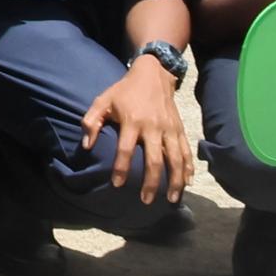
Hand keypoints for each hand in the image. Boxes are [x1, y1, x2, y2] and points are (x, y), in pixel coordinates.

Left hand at [81, 57, 195, 203]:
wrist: (153, 75)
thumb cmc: (123, 91)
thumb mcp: (102, 101)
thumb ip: (91, 122)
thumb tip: (86, 145)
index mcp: (132, 121)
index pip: (125, 149)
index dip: (121, 168)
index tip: (116, 184)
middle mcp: (153, 127)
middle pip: (154, 160)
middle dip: (151, 182)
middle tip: (145, 200)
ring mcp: (169, 129)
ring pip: (175, 159)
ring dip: (174, 181)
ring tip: (171, 199)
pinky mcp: (180, 130)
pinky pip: (186, 152)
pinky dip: (189, 168)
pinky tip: (187, 183)